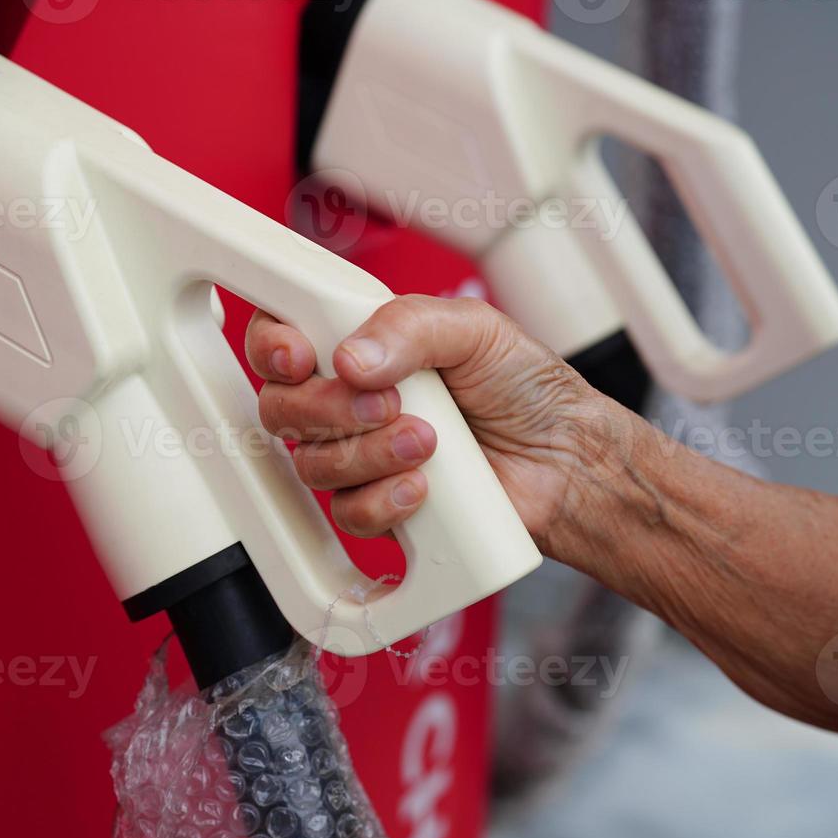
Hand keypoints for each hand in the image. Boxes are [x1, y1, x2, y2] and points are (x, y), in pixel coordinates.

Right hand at [246, 294, 633, 550]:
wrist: (566, 461)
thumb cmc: (526, 389)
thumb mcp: (476, 329)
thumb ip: (410, 325)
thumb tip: (351, 356)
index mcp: (363, 343)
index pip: (280, 338)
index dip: (272, 347)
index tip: (300, 355)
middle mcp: (350, 399)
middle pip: (281, 406)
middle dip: (330, 407)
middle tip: (391, 401)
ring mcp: (361, 455)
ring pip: (312, 463)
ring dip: (371, 453)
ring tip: (430, 441)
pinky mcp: (379, 506)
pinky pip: (347, 512)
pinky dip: (385, 499)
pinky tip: (426, 485)